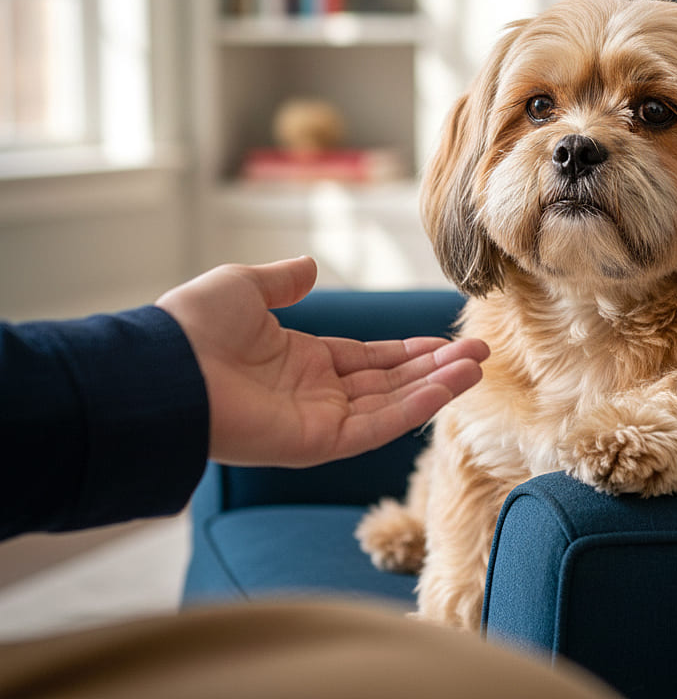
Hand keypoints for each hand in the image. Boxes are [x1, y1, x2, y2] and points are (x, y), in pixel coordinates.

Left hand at [156, 257, 487, 466]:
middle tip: (480, 352)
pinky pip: (377, 426)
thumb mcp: (246, 286)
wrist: (164, 368)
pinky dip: (415, 407)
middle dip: (435, 367)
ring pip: (392, 404)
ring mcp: (318, 421)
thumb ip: (283, 280)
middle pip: (390, 381)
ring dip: (436, 385)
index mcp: (301, 360)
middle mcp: (315, 393)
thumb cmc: (195, 326)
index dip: (408, 350)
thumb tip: (310, 266)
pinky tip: (448, 386)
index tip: (446, 341)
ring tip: (478, 365)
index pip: (368, 359)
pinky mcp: (317, 443)